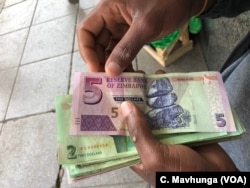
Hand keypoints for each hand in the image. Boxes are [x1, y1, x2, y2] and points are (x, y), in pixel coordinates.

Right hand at [77, 0, 212, 76]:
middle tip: (108, 80)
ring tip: (119, 80)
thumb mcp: (146, 26)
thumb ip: (127, 48)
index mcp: (108, 9)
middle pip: (96, 43)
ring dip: (113, 65)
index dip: (87, 51)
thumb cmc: (168, 3)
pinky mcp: (131, 34)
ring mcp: (121, 27)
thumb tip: (111, 71)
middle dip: (101, 61)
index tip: (97, 69)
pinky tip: (129, 74)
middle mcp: (111, 18)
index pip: (86, 31)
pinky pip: (121, 50)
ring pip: (109, 49)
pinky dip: (124, 62)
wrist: (187, 0)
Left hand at [119, 71, 237, 186]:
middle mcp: (148, 140)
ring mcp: (165, 132)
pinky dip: (172, 97)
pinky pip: (173, 109)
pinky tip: (168, 81)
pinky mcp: (181, 127)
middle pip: (138, 117)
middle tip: (131, 78)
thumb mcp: (154, 156)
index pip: (121, 130)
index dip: (116, 113)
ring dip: (154, 95)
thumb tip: (125, 106)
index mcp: (136, 152)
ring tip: (149, 76)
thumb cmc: (180, 174)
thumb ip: (139, 133)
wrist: (216, 177)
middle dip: (136, 99)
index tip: (111, 93)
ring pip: (156, 111)